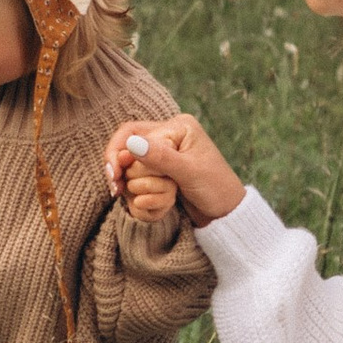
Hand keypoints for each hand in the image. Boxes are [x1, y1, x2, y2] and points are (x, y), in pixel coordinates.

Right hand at [102, 112, 243, 224]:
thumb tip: (132, 143)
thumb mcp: (189, 172)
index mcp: (177, 127)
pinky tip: (160, 207)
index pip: (132, 134)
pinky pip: (137, 184)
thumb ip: (160, 157)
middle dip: (135, 178)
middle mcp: (167, 137)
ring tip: (168, 199)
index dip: (119, 157)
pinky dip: (144, 198)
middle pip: (127, 153)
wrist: (226, 215)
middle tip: (156, 192)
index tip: (116, 179)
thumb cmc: (216, 189)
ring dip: (143, 190)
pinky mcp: (159, 175)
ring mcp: (162, 157)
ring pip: (130, 171)